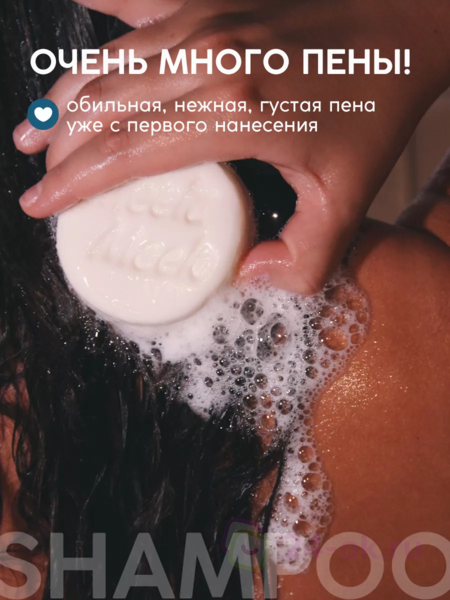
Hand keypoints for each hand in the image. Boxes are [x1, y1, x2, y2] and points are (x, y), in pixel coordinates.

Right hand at [14, 0, 449, 293]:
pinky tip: (76, 25)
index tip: (41, 205)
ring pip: (109, 62)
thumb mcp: (348, 200)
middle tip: (39, 179)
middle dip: (60, 147)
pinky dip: (100, 14)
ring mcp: (205, 22)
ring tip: (33, 128)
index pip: (130, 153)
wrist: (400, 27)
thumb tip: (249, 276)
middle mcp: (209, 58)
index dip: (76, 183)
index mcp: (236, 111)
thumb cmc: (375, 106)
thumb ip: (303, 259)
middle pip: (106, 107)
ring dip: (64, 97)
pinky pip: (136, 3)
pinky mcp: (209, 1)